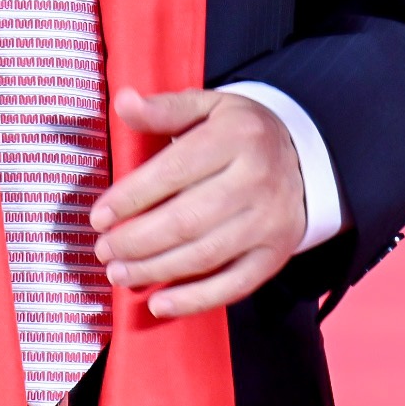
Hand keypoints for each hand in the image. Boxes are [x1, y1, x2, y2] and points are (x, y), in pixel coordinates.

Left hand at [87, 88, 307, 318]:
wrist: (306, 158)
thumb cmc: (242, 132)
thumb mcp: (208, 105)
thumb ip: (164, 108)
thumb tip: (124, 102)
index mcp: (236, 136)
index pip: (174, 170)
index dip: (132, 197)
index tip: (99, 216)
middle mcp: (256, 180)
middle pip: (187, 219)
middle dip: (137, 241)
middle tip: (103, 251)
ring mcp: (268, 222)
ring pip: (205, 255)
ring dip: (155, 270)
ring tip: (119, 274)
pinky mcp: (274, 254)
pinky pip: (234, 285)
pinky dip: (194, 300)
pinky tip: (159, 303)